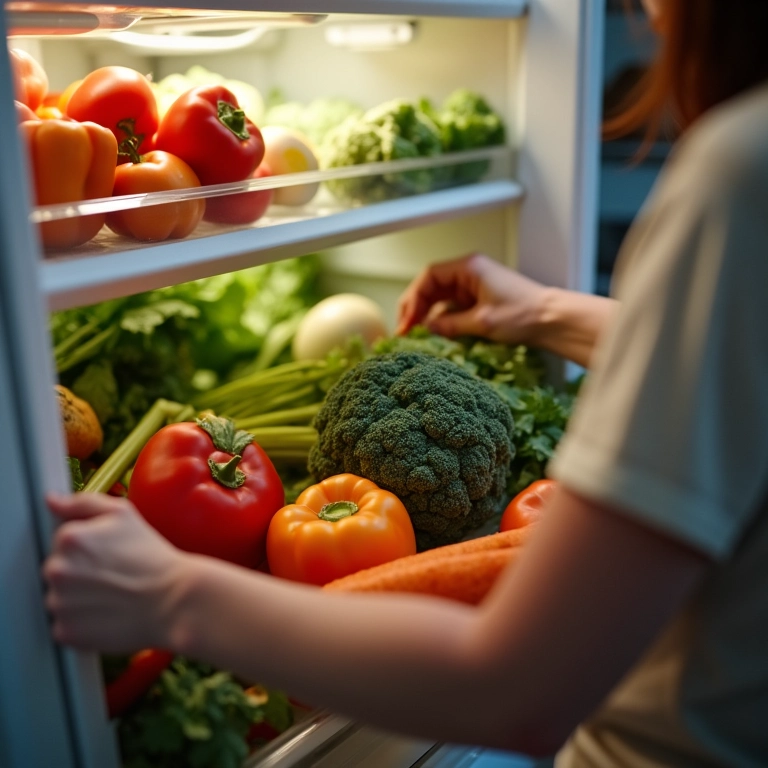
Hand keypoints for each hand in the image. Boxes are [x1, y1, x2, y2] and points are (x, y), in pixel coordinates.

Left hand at [43, 493, 189, 653]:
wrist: (173, 600)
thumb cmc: (152, 557)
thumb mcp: (123, 514)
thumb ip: (83, 502)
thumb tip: (52, 500)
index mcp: (69, 538)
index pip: (62, 540)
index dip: (87, 546)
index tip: (107, 554)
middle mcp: (57, 570)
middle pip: (58, 568)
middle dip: (79, 571)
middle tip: (111, 574)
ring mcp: (58, 604)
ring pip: (59, 597)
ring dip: (78, 597)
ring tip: (111, 594)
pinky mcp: (65, 631)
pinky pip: (65, 624)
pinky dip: (81, 621)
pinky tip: (106, 612)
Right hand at [396, 253, 546, 344]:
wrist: (553, 320)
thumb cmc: (526, 313)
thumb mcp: (483, 322)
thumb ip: (451, 324)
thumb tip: (428, 327)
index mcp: (469, 268)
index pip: (429, 276)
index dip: (413, 298)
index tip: (407, 320)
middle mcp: (469, 273)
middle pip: (431, 286)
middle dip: (416, 307)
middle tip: (405, 329)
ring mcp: (474, 286)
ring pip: (440, 297)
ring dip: (427, 314)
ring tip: (416, 333)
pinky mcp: (480, 300)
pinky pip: (453, 307)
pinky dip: (442, 319)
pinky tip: (436, 333)